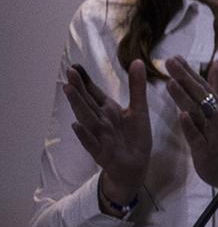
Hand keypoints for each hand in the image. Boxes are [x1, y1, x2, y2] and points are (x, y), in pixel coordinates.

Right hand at [62, 59, 152, 202]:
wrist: (136, 165)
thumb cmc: (134, 137)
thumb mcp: (139, 109)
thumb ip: (137, 87)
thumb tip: (138, 61)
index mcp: (108, 110)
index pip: (93, 93)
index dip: (85, 81)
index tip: (75, 66)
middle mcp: (100, 121)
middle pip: (87, 102)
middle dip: (78, 88)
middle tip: (69, 72)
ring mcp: (99, 136)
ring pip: (86, 118)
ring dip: (77, 105)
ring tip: (68, 89)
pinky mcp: (102, 152)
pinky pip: (91, 142)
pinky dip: (84, 134)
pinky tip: (76, 125)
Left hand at [163, 57, 217, 189]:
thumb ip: (217, 85)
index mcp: (216, 106)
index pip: (202, 85)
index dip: (188, 71)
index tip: (175, 56)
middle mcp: (215, 115)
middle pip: (199, 94)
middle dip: (184, 77)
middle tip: (170, 62)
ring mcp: (211, 132)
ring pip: (197, 112)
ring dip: (185, 97)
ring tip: (171, 83)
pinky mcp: (206, 148)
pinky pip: (197, 136)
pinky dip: (190, 126)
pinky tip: (181, 116)